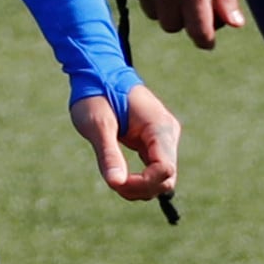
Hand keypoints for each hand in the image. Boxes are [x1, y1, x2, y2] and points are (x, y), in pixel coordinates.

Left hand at [75, 83, 181, 201]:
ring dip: (139, 187)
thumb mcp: (98, 125)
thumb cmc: (96, 95)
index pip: (165, 169)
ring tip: (113, 176)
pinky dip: (138, 179)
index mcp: (159, 127)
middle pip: (166, 178)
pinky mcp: (154, 142)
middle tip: (113, 182)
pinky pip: (153, 170)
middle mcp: (167, 133)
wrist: (98, 75)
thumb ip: (108, 154)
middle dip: (141, 188)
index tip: (117, 182)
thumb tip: (115, 184)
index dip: (144, 183)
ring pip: (161, 178)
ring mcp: (163, 138)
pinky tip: (119, 175)